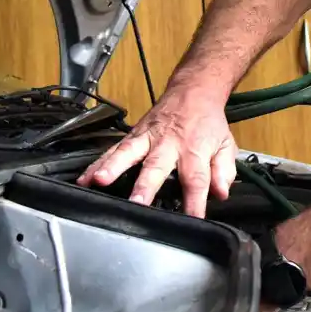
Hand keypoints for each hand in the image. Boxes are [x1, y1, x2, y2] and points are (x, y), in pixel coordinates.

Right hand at [76, 90, 237, 217]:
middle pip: (156, 166)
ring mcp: (148, 139)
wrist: (194, 91)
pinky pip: (113, 150)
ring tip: (99, 181)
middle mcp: (169, 144)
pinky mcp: (133, 136)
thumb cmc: (208, 123)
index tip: (191, 220)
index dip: (194, 201)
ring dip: (113, 167)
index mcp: (195, 150)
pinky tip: (84, 178)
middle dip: (145, 185)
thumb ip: (224, 171)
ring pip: (128, 153)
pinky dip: (97, 163)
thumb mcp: (226, 145)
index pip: (196, 179)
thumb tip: (221, 192)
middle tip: (136, 202)